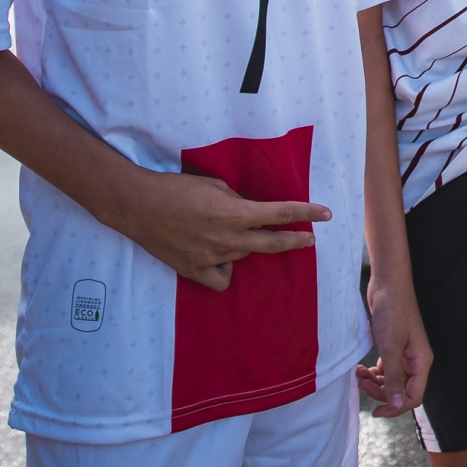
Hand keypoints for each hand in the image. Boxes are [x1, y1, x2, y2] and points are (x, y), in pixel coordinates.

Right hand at [111, 168, 328, 290]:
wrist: (140, 207)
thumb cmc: (179, 188)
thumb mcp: (217, 186)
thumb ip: (239, 202)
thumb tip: (251, 213)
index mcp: (236, 213)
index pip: (281, 214)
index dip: (307, 213)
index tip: (326, 214)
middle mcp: (229, 238)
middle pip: (273, 243)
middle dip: (296, 240)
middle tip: (309, 240)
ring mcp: (212, 257)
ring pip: (243, 255)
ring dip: (244, 245)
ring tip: (223, 231)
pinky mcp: (195, 271)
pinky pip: (222, 280)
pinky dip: (225, 270)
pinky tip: (220, 260)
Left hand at [359, 275, 432, 416]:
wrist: (388, 285)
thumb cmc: (393, 312)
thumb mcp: (391, 348)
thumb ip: (394, 378)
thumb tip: (397, 406)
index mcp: (421, 361)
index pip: (413, 396)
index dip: (395, 408)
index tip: (375, 411)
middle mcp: (415, 360)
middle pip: (401, 391)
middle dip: (381, 393)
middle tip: (361, 385)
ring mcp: (405, 353)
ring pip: (392, 380)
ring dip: (375, 383)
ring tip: (358, 375)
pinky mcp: (394, 347)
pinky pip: (386, 369)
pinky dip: (374, 373)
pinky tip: (362, 369)